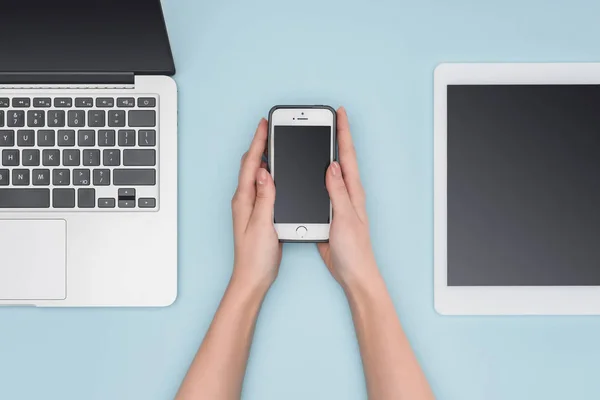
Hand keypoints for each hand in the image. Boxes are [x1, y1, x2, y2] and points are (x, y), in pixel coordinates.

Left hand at [231, 119, 281, 290]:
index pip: (251, 164)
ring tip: (275, 143)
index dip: (258, 143)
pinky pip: (264, 187)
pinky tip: (279, 173)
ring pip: (257, 175)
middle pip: (252, 165)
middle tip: (271, 128)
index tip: (265, 125)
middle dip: (260, 145)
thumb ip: (265, 198)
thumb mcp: (261, 225)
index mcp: (244, 200)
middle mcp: (245, 200)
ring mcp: (251, 206)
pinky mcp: (259, 213)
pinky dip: (271, 174)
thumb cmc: (255, 256)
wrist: (253, 278)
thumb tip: (265, 172)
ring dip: (265, 157)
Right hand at [318, 107, 378, 287]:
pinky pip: (319, 189)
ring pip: (327, 173)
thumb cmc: (354, 250)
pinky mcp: (328, 213)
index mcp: (353, 191)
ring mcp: (337, 202)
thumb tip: (331, 166)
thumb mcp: (344, 218)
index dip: (343, 133)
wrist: (353, 273)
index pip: (347, 156)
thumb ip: (337, 192)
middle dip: (333, 137)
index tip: (339, 113)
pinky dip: (313, 177)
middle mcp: (347, 193)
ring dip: (321, 154)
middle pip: (338, 158)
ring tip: (314, 137)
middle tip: (326, 119)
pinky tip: (306, 172)